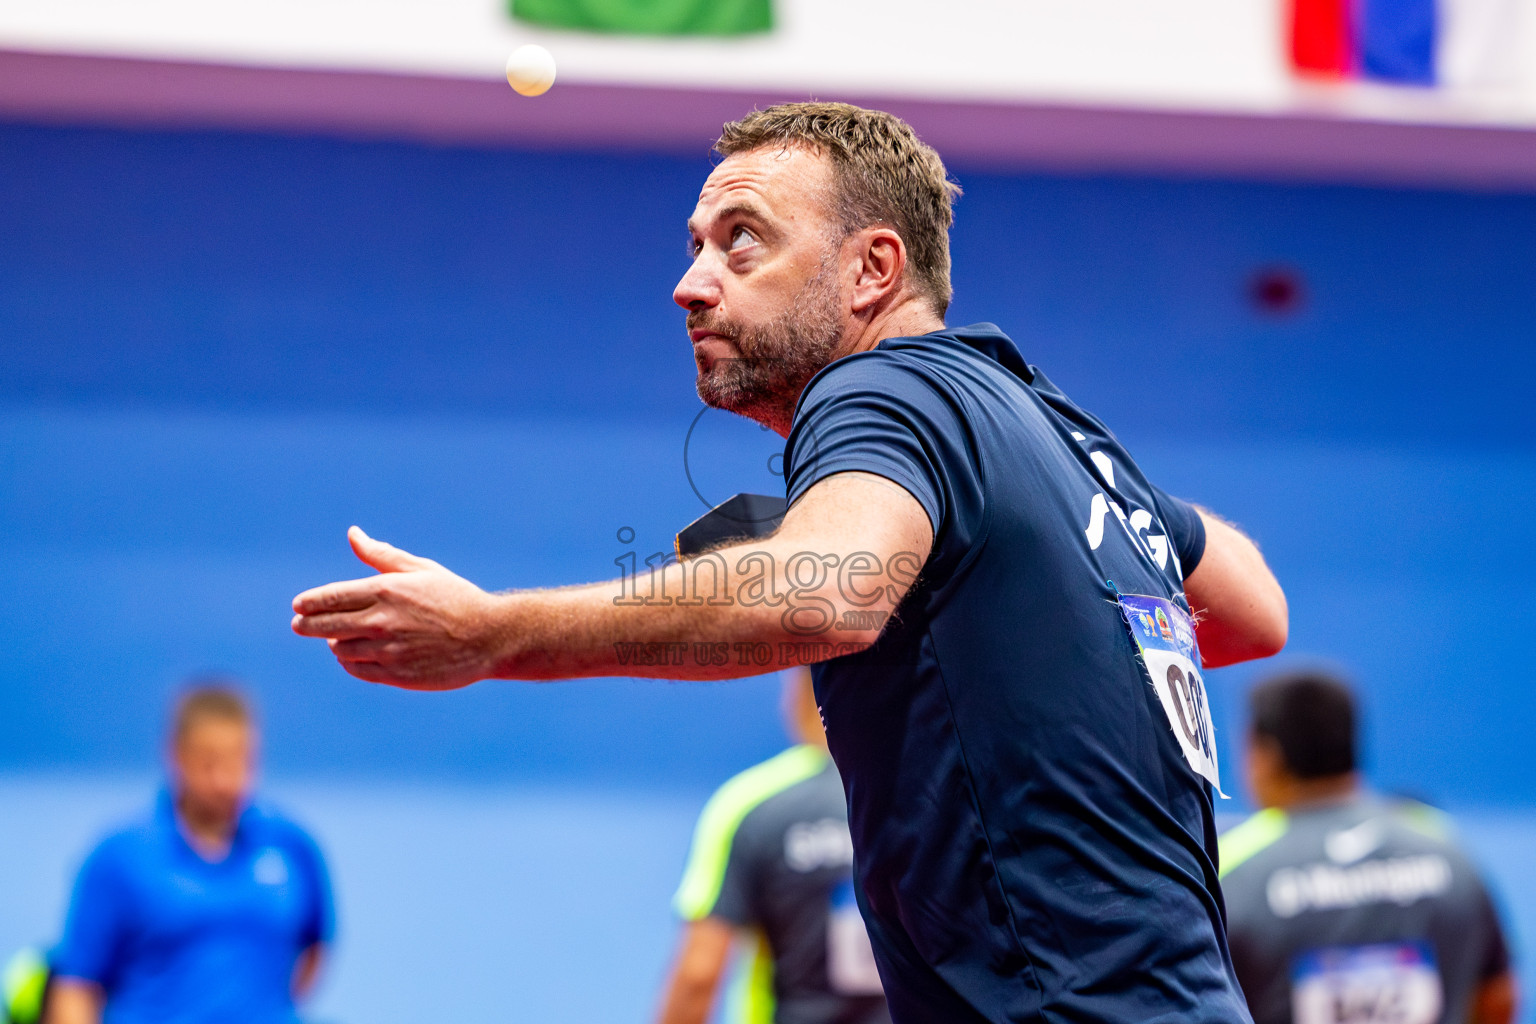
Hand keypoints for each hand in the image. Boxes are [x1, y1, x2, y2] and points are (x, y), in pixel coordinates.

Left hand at [292, 527, 505, 689]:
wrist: (488, 636)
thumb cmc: (455, 597)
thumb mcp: (421, 569)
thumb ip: (382, 554)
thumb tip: (353, 534)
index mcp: (385, 590)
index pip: (330, 598)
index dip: (309, 603)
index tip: (299, 606)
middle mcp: (381, 620)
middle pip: (325, 626)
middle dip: (307, 625)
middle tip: (300, 624)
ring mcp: (387, 649)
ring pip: (339, 650)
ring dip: (333, 643)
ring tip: (336, 639)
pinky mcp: (396, 674)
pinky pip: (358, 670)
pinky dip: (349, 662)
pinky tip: (353, 655)